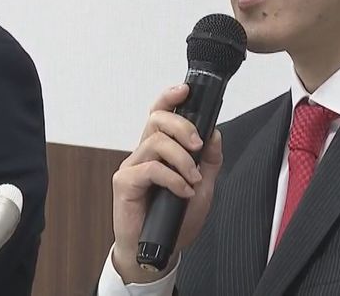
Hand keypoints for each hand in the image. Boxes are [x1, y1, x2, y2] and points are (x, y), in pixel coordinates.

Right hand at [110, 84, 222, 282]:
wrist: (157, 251)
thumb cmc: (175, 220)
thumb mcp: (203, 187)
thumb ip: (208, 161)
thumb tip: (214, 133)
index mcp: (159, 151)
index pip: (160, 114)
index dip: (169, 98)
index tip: (185, 89)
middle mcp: (143, 153)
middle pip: (157, 120)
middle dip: (183, 126)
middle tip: (197, 145)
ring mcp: (132, 167)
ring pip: (156, 142)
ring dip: (182, 159)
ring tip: (192, 179)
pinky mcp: (125, 183)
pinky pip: (151, 169)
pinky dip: (173, 179)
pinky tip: (182, 192)